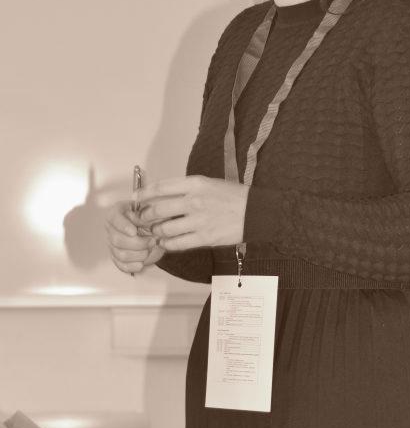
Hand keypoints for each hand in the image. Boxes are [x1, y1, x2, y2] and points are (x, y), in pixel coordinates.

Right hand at [105, 201, 164, 274]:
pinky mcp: (118, 257)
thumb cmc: (154, 217)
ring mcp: (113, 244)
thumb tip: (139, 219)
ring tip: (149, 250)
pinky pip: (121, 265)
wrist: (158, 230)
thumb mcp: (152, 211)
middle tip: (152, 241)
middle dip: (138, 243)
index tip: (134, 231)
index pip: (114, 218)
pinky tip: (141, 263)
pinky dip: (132, 266)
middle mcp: (112, 227)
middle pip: (117, 239)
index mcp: (118, 211)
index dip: (123, 226)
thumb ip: (145, 214)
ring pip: (120, 254)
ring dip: (138, 255)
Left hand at [135, 175, 249, 251]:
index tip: (136, 198)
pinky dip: (167, 244)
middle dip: (145, 217)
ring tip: (156, 232)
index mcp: (196, 184)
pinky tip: (166, 242)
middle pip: (158, 210)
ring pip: (165, 229)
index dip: (144, 194)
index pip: (161, 187)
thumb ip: (187, 189)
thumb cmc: (233, 197)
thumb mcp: (209, 183)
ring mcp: (199, 220)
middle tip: (143, 219)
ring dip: (156, 232)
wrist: (255, 212)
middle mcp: (195, 201)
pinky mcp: (204, 237)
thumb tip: (164, 196)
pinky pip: (177, 243)